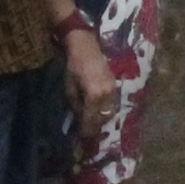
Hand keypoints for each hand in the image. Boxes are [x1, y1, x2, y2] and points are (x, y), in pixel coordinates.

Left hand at [64, 21, 121, 141]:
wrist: (86, 46)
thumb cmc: (74, 66)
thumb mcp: (69, 87)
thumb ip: (75, 105)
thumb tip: (79, 118)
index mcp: (94, 95)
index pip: (91, 119)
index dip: (86, 130)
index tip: (81, 137)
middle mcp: (107, 94)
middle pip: (103, 118)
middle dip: (95, 127)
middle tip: (87, 132)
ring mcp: (113, 89)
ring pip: (110, 112)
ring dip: (102, 119)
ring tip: (92, 122)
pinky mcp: (115, 84)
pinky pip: (112, 103)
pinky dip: (106, 110)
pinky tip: (98, 111)